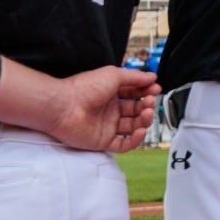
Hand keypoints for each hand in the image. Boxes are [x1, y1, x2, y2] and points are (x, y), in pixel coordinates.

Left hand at [46, 66, 160, 152]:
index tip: (155, 89)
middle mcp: (110, 111)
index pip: (134, 94)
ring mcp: (107, 126)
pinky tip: (141, 131)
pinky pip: (124, 145)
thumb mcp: (114, 75)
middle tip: (150, 101)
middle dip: (146, 106)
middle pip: (136, 111)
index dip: (145, 92)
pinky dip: (135, 140)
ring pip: (133, 127)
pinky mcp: (103, 141)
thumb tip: (153, 77)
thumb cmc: (85, 88)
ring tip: (147, 113)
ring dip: (144, 121)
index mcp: (111, 94)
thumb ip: (135, 77)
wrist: (63, 106)